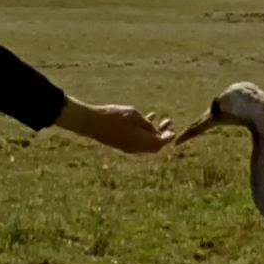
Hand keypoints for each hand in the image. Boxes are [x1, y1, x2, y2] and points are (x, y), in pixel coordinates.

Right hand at [55, 98, 173, 153]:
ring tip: (156, 117)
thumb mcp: (134, 116)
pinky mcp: (120, 144)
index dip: (168, 136)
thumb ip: (147, 124)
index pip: (160, 143)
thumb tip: (154, 130)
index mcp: (140, 142)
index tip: (173, 128)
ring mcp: (127, 147)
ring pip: (145, 142)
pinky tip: (142, 119)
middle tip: (167, 122)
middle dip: (162, 134)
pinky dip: (142, 132)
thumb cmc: (113, 116)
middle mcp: (135, 148)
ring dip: (152, 131)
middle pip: (154, 145)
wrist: (91, 122)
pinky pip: (136, 140)